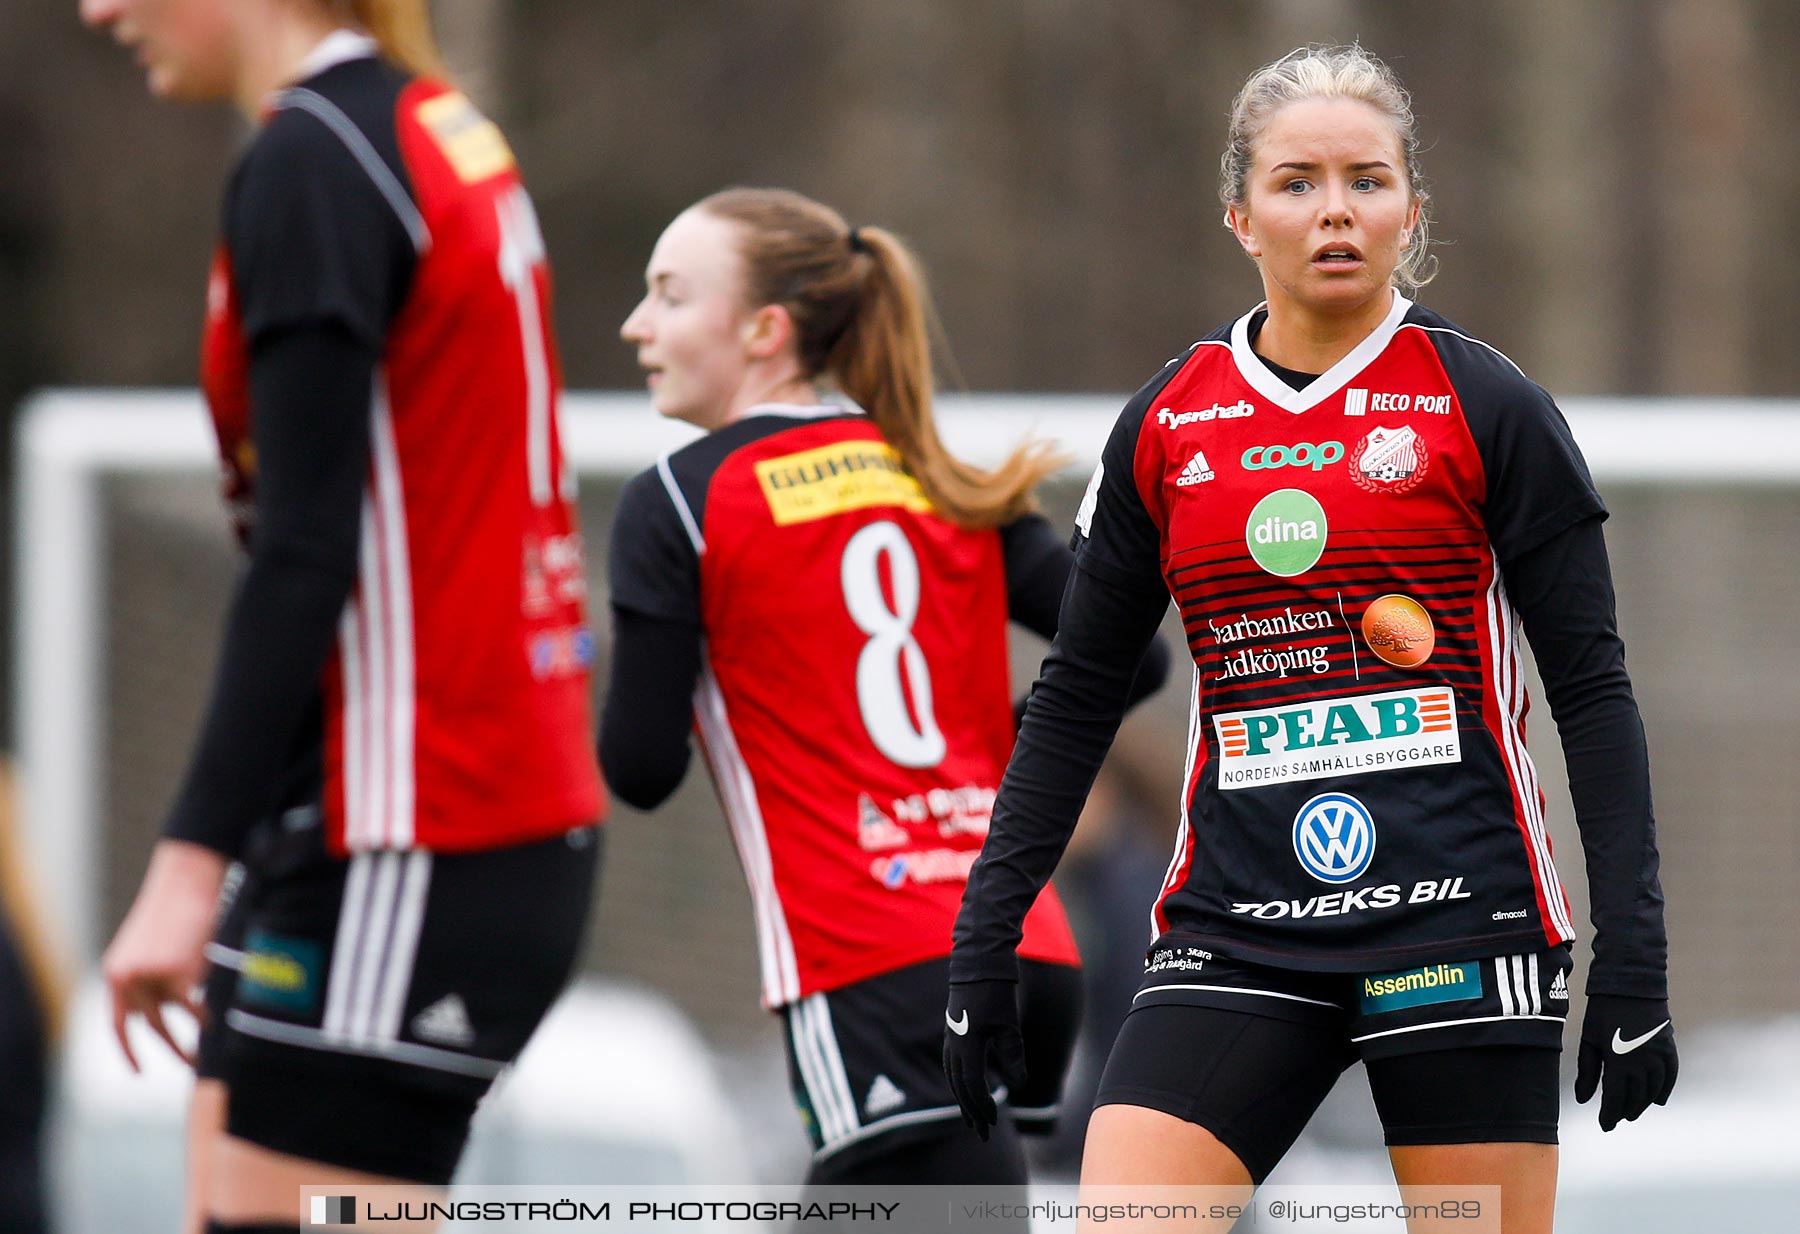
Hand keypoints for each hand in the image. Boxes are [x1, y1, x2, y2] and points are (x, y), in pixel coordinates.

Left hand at [101, 839, 227, 1070]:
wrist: (187, 876)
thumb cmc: (178, 904)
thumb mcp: (156, 944)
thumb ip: (156, 975)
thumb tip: (177, 1009)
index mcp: (117, 972)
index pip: (119, 1021)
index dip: (128, 1049)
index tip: (139, 1071)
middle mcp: (129, 978)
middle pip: (153, 1025)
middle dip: (174, 1048)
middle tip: (192, 1063)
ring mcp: (153, 977)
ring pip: (181, 1015)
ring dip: (199, 1027)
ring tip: (216, 1033)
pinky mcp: (180, 973)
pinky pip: (198, 1003)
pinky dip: (212, 1009)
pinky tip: (224, 1010)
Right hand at [941, 978, 1024, 1140]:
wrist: (978, 966)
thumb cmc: (996, 994)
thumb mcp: (1009, 1027)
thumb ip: (1013, 1057)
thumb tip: (1019, 1085)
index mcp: (967, 1044)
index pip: (973, 1085)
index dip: (983, 1106)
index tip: (994, 1123)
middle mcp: (954, 1045)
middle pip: (959, 1088)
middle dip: (971, 1112)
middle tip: (983, 1134)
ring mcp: (950, 1039)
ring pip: (953, 1079)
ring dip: (963, 1101)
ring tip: (972, 1119)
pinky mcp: (952, 1034)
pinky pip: (952, 1066)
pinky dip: (959, 1084)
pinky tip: (967, 1092)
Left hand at [1575, 993, 1677, 1130]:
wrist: (1630, 985)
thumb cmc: (1603, 1012)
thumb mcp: (1590, 1040)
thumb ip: (1588, 1072)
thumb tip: (1583, 1100)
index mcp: (1618, 1062)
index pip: (1615, 1099)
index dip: (1609, 1115)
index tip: (1605, 1126)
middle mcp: (1642, 1063)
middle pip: (1635, 1098)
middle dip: (1625, 1111)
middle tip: (1617, 1118)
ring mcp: (1658, 1057)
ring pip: (1653, 1091)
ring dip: (1643, 1104)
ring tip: (1633, 1111)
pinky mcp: (1669, 1049)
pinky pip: (1670, 1077)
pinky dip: (1664, 1090)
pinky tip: (1658, 1100)